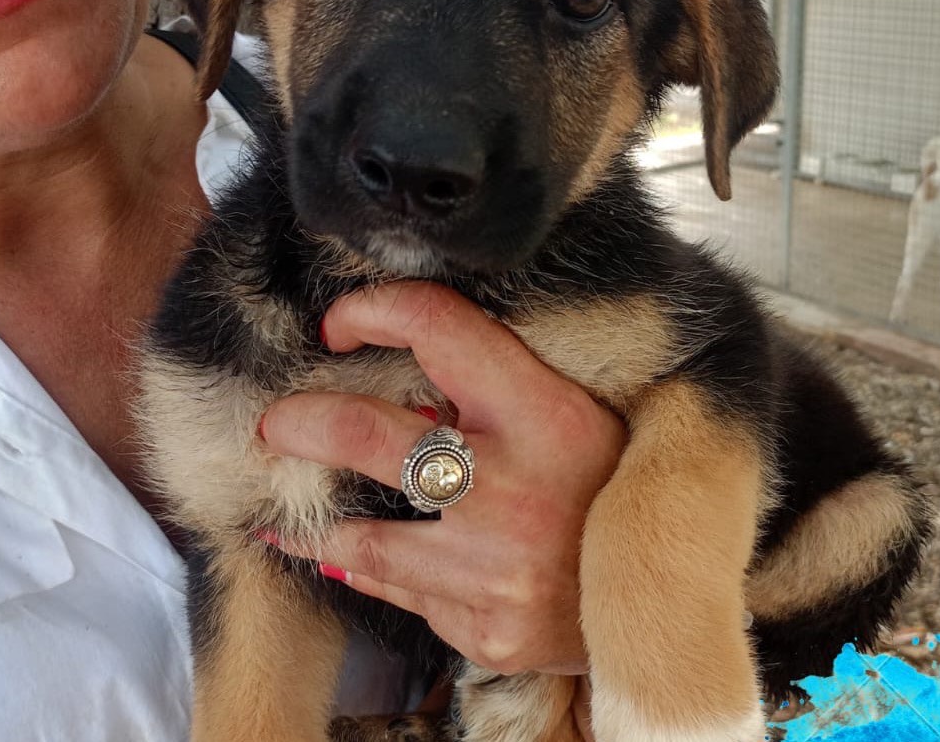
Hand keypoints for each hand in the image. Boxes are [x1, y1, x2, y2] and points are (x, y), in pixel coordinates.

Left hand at [258, 281, 626, 675]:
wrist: (663, 603)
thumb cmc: (615, 491)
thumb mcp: (581, 421)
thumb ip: (506, 392)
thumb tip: (408, 377)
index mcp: (549, 415)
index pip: (439, 328)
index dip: (373, 310)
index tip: (342, 324)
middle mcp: (515, 488)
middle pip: (365, 432)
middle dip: (302, 423)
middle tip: (276, 424)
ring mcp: (494, 569)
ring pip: (364, 536)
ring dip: (319, 522)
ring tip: (288, 517)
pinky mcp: (483, 630)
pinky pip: (402, 591)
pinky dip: (377, 572)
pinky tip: (358, 561)